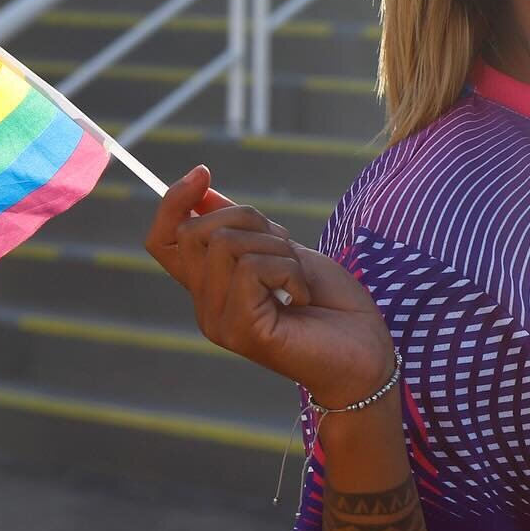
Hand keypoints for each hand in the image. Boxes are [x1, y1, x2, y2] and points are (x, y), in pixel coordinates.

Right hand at [146, 166, 396, 407]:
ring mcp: (220, 322)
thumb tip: (201, 192)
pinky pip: (251, 269)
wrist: (367, 356)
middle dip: (248, 220)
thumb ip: (244, 229)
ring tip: (298, 280)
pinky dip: (288, 271)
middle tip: (287, 249)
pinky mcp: (242, 331)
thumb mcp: (285, 251)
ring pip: (225, 245)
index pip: (163, 240)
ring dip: (277, 249)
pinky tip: (302, 298)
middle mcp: (206, 307)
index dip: (173, 202)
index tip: (202, 174)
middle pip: (195, 231)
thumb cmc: (332, 306)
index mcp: (211, 288)